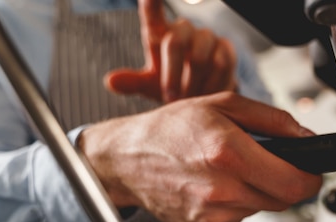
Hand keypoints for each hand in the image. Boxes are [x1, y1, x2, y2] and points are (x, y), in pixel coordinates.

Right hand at [78, 92, 322, 221]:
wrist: (127, 160)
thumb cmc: (170, 129)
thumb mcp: (223, 104)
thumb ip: (271, 120)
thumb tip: (306, 136)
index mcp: (228, 153)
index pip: (295, 184)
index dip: (312, 178)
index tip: (313, 171)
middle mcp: (221, 189)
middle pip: (283, 200)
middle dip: (284, 181)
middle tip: (267, 163)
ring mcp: (212, 215)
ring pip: (261, 209)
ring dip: (257, 191)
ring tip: (228, 170)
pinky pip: (239, 219)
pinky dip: (236, 204)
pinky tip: (214, 186)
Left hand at [104, 0, 236, 102]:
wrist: (202, 98)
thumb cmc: (172, 86)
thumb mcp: (149, 87)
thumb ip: (132, 82)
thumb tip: (110, 82)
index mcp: (158, 34)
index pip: (152, 12)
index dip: (151, 2)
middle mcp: (182, 29)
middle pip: (174, 43)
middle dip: (172, 76)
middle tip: (171, 98)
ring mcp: (206, 37)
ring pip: (199, 57)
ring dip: (192, 84)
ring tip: (189, 98)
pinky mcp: (226, 48)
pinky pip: (219, 66)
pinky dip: (210, 85)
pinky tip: (206, 94)